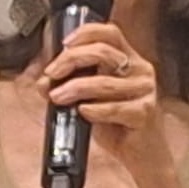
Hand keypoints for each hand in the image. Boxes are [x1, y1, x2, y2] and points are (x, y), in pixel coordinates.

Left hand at [35, 22, 166, 168]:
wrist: (142, 155)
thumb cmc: (118, 125)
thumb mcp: (90, 100)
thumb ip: (69, 86)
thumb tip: (43, 82)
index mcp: (129, 60)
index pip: (110, 33)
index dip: (85, 33)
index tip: (64, 44)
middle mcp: (140, 70)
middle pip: (103, 51)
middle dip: (71, 60)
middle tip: (52, 73)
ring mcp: (145, 90)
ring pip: (104, 81)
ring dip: (75, 88)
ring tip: (57, 97)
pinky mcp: (145, 112)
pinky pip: (113, 108)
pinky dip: (93, 109)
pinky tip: (82, 111)